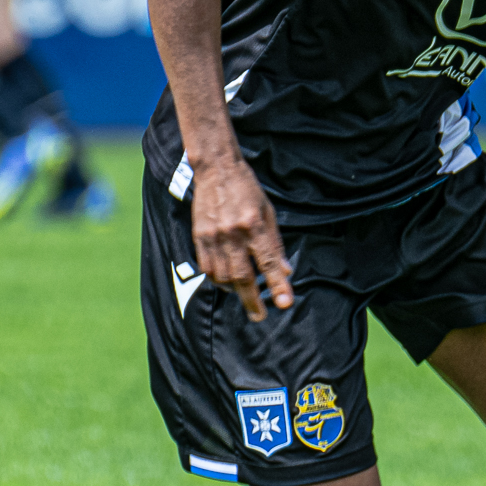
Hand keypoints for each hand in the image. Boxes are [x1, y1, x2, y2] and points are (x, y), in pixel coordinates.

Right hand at [190, 154, 292, 320]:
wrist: (216, 170)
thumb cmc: (248, 190)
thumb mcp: (269, 213)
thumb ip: (276, 244)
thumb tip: (287, 271)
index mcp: (254, 225)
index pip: (269, 263)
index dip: (278, 285)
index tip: (285, 303)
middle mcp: (233, 234)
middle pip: (242, 276)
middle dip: (252, 300)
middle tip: (260, 315)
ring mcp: (213, 237)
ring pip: (222, 276)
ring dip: (235, 291)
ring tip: (246, 296)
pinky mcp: (199, 237)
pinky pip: (207, 267)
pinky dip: (217, 280)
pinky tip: (226, 283)